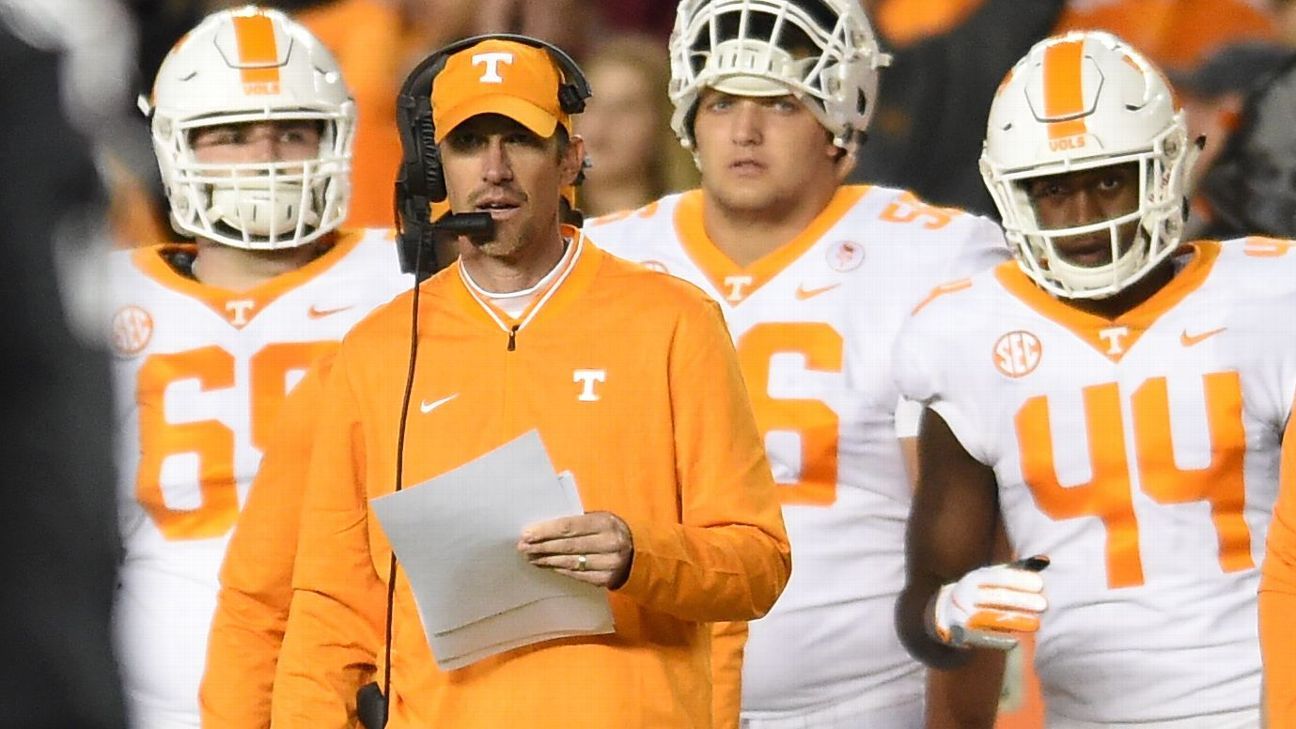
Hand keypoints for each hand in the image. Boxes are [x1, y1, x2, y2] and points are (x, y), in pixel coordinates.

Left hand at [517, 511, 633, 588]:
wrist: (639, 554)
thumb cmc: (611, 531)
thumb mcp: (601, 519)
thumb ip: (577, 522)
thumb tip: (543, 528)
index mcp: (606, 522)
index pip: (569, 526)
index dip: (546, 531)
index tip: (527, 533)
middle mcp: (609, 543)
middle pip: (567, 546)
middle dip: (542, 546)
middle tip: (523, 547)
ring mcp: (609, 564)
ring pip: (570, 562)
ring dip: (547, 560)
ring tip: (531, 557)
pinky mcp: (606, 580)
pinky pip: (577, 575)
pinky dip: (559, 570)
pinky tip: (547, 566)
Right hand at [930, 556, 1048, 649]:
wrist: (945, 614)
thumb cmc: (978, 595)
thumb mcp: (991, 580)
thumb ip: (1017, 571)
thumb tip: (1046, 560)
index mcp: (974, 578)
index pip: (999, 577)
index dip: (1019, 580)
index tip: (1040, 584)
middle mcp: (964, 593)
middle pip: (996, 596)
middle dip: (1021, 600)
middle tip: (1044, 605)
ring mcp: (960, 613)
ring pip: (990, 617)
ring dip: (1014, 620)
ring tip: (1036, 624)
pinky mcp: (959, 632)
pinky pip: (982, 636)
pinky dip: (999, 638)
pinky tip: (1017, 640)